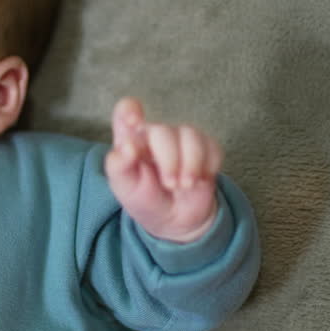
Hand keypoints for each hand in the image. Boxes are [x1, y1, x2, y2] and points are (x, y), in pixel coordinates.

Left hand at [105, 97, 221, 242]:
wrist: (175, 219)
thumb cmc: (145, 199)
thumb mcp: (124, 188)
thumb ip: (118, 166)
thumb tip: (126, 146)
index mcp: (131, 139)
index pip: (126, 110)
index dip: (129, 110)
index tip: (133, 123)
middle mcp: (155, 134)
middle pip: (162, 131)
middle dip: (169, 160)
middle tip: (169, 184)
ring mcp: (181, 138)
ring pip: (190, 135)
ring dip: (191, 164)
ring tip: (185, 185)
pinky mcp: (205, 147)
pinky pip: (211, 146)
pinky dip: (208, 166)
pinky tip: (199, 180)